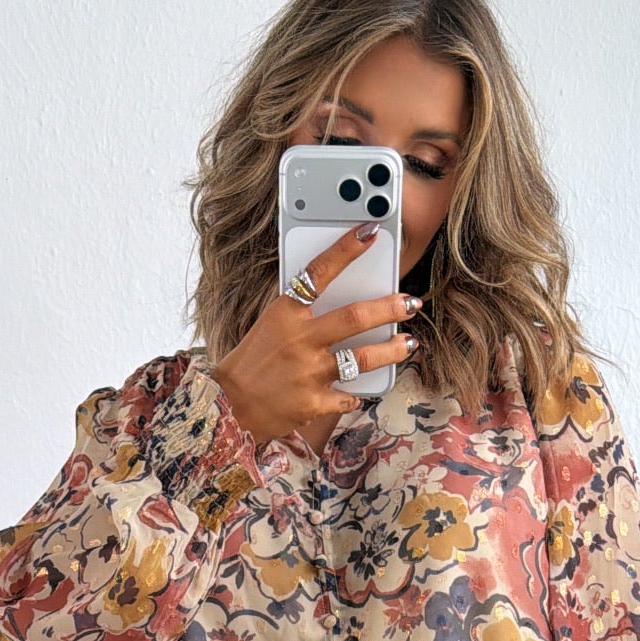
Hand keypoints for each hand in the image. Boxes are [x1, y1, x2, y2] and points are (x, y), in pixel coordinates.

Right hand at [209, 222, 420, 447]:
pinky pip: (348, 397)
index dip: (346, 250)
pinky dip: (355, 394)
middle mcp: (300, 340)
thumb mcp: (270, 326)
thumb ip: (301, 313)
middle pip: (355, 317)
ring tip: (407, 344)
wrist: (229, 407)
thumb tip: (337, 298)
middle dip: (389, 308)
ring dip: (391, 350)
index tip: (370, 232)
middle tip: (410, 303)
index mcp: (286, 314)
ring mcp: (309, 373)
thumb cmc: (252, 363)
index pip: (319, 272)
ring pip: (362, 358)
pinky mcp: (313, 403)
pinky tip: (359, 390)